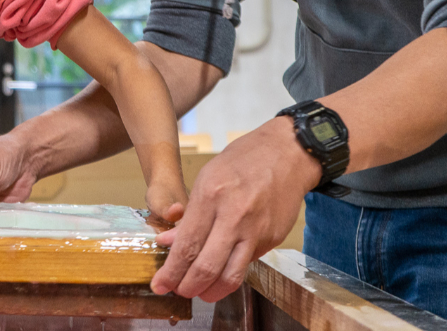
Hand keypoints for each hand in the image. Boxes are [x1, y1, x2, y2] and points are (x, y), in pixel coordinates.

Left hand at [151, 118, 318, 300]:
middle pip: (206, 267)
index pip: (186, 245)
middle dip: (187, 287)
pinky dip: (230, 273)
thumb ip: (189, 215)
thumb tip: (167, 242)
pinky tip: (220, 273)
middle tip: (178, 292)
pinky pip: (246, 264)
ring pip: (230, 276)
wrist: (287, 154)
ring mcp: (256, 231)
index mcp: (210, 196)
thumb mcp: (207, 178)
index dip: (170, 272)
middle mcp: (233, 216)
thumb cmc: (242, 161)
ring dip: (211, 291)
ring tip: (199, 292)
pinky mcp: (272, 240)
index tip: (159, 285)